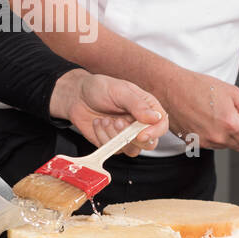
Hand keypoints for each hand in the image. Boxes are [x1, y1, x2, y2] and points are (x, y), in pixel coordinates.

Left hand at [49, 69, 167, 154]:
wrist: (77, 96)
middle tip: (118, 123)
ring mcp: (126, 135)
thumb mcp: (119, 90)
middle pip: (150, 143)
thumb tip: (155, 118)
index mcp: (146, 107)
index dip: (155, 133)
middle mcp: (139, 123)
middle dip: (133, 138)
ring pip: (131, 149)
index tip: (142, 134)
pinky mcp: (112, 143)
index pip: (161, 125)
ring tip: (105, 120)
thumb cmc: (99, 88)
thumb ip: (137, 105)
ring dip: (115, 136)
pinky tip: (98, 123)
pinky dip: (103, 137)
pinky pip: (113, 149)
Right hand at [165, 67, 238, 153]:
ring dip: (225, 135)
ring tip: (214, 114)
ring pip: (225, 145)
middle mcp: (218, 136)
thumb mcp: (232, 92)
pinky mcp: (194, 143)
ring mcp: (205, 142)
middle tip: (232, 115)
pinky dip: (212, 135)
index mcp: (231, 123)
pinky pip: (211, 144)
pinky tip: (204, 120)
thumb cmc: (197, 86)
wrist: (170, 89)